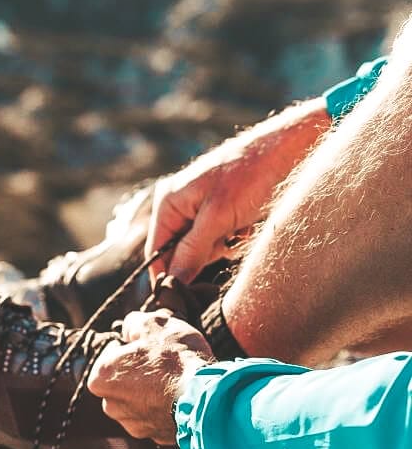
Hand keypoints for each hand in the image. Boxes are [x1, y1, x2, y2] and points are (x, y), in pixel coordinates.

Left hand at [87, 309, 211, 443]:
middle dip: (138, 372)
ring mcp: (133, 424)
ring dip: (151, 392)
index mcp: (101, 376)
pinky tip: (181, 396)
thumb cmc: (176, 359)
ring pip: (139, 402)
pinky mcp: (154, 436)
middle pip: (122, 382)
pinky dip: (165, 408)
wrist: (205, 398)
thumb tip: (130, 327)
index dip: (130, 346)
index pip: (109, 355)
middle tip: (162, 361)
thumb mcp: (155, 324)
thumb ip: (134, 323)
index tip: (147, 345)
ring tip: (175, 380)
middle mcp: (110, 405)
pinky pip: (156, 417)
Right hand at [145, 98, 331, 285]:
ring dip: (222, 247)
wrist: (291, 150)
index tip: (181, 299)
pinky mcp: (222, 212)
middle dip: (203, 256)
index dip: (167, 276)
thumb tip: (171, 283)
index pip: (156, 252)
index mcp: (170, 202)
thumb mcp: (218, 218)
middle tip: (226, 242)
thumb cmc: (251, 175)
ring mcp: (201, 208)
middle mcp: (181, 205)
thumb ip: (192, 252)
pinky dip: (234, 239)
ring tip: (240, 229)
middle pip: (179, 253)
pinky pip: (219, 240)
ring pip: (202, 249)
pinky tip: (247, 226)